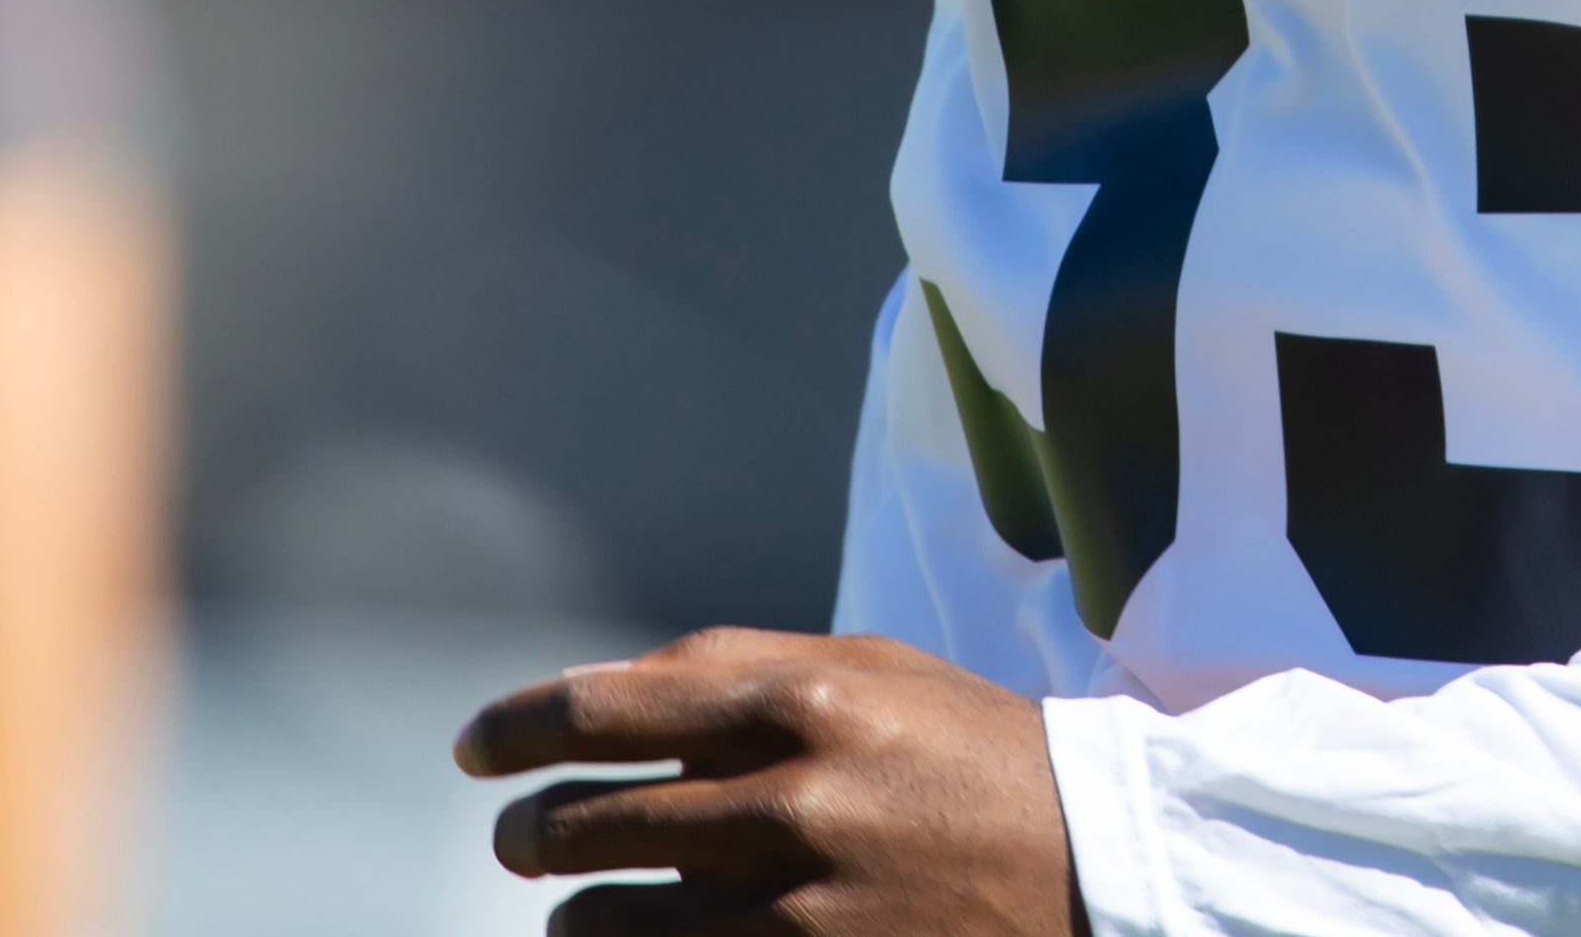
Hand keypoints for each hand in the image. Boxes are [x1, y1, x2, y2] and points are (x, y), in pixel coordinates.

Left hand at [454, 627, 1083, 933]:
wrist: (1104, 867)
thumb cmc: (975, 755)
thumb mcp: (873, 673)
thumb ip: (744, 670)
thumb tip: (611, 693)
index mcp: (801, 696)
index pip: (604, 708)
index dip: (518, 727)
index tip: (476, 748)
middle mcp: (789, 798)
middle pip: (589, 818)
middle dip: (533, 832)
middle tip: (521, 838)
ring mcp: (795, 906)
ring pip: (609, 916)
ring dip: (576, 911)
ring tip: (578, 906)